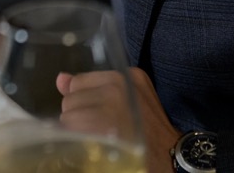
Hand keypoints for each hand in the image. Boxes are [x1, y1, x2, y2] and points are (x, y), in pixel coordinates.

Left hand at [57, 67, 179, 172]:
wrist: (172, 156)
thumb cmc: (148, 130)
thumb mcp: (127, 99)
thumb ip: (92, 87)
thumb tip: (61, 79)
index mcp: (124, 75)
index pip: (79, 83)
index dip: (84, 102)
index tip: (99, 115)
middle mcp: (117, 85)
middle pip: (71, 99)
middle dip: (78, 116)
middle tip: (100, 131)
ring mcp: (111, 106)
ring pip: (68, 116)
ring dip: (77, 131)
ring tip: (99, 140)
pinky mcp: (105, 128)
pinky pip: (72, 131)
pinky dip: (77, 141)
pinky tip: (95, 146)